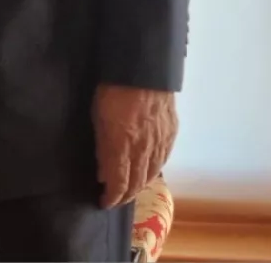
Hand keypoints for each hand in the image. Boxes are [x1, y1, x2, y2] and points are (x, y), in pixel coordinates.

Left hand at [92, 84, 176, 208]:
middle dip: (125, 196)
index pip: (119, 183)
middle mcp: (144, 149)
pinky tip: (151, 172)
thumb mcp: (98, 117)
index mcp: (122, 146)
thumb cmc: (113, 88)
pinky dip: (155, 170)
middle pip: (137, 183)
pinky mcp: (172, 132)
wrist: (144, 67)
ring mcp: (160, 141)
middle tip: (116, 199)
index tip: (104, 202)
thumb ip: (102, 148)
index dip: (112, 197)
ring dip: (141, 186)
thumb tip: (103, 173)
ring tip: (132, 190)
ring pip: (152, 174)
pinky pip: (164, 159)